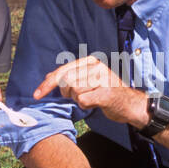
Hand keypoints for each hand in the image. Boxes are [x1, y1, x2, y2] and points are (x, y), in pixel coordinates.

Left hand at [34, 56, 148, 127]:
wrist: (131, 105)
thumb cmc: (108, 93)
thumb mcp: (89, 80)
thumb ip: (71, 76)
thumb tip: (48, 77)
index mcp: (91, 61)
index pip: (62, 70)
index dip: (47, 83)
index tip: (37, 94)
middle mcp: (97, 67)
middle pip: (66, 81)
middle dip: (66, 92)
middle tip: (76, 97)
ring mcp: (102, 79)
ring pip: (74, 91)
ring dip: (79, 99)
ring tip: (92, 98)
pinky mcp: (106, 93)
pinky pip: (83, 100)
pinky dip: (85, 105)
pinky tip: (96, 104)